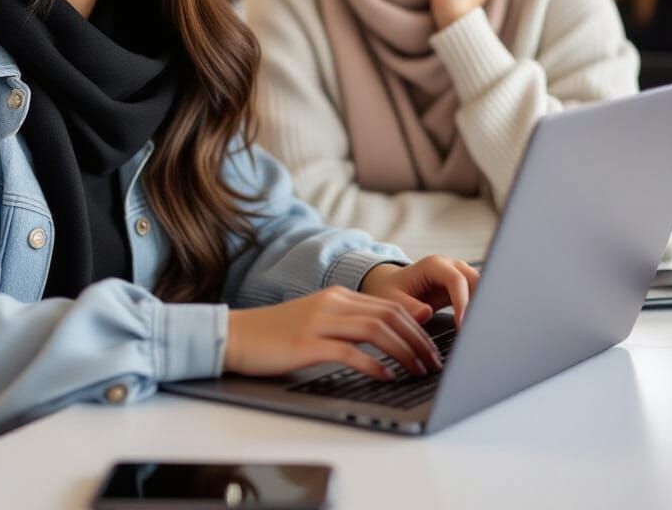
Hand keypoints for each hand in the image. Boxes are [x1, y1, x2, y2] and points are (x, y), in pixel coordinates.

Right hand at [224, 285, 443, 381]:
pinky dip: (373, 364)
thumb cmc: (278, 334)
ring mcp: (319, 322)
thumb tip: (389, 335)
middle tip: (435, 362)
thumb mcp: (318, 319)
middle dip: (418, 339)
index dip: (417, 325)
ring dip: (403, 351)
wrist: (236, 335)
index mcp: (338, 296)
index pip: (389, 304)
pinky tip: (386, 376)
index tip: (434, 345)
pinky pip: (349, 352)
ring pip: (375, 330)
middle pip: (388, 315)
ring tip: (419, 370)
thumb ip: (350, 322)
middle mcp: (332, 303)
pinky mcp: (307, 344)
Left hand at [359, 256, 479, 327]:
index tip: (463, 326)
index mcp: (433, 265)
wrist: (391, 285)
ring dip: (483, 307)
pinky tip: (479, 328)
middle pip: (476, 281)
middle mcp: (451, 265)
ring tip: (480, 332)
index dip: (463, 302)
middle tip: (478, 331)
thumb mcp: (392, 299)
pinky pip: (479, 296)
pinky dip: (480, 310)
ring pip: (482, 287)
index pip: (456, 280)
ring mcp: (460, 274)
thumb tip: (427, 313)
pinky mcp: (464, 287)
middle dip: (479, 304)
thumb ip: (408, 307)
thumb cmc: (391, 291)